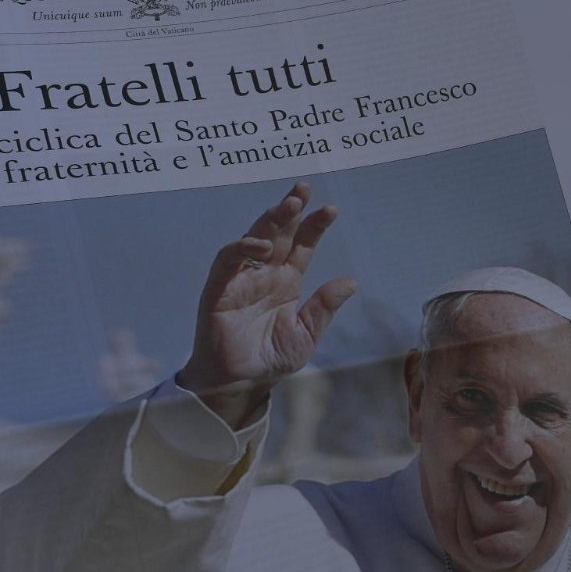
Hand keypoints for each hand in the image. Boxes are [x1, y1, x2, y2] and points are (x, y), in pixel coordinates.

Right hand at [177, 183, 356, 427]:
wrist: (240, 382)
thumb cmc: (270, 358)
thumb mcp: (306, 334)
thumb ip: (323, 308)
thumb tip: (351, 281)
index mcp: (287, 281)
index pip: (303, 244)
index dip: (315, 225)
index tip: (331, 209)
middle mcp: (265, 274)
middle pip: (279, 232)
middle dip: (291, 208)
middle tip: (304, 189)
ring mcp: (241, 278)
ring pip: (254, 237)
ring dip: (270, 220)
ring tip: (289, 206)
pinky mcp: (219, 289)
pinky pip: (228, 261)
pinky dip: (242, 248)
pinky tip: (261, 247)